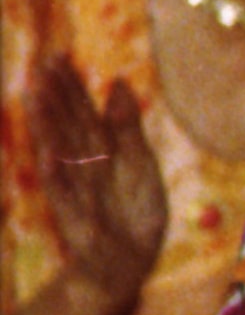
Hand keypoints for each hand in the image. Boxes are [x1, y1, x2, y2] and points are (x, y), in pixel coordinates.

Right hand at [30, 57, 166, 306]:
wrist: (128, 258)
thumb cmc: (133, 208)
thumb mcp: (139, 161)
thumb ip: (127, 124)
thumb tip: (119, 81)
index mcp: (100, 151)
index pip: (83, 112)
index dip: (72, 86)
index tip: (59, 56)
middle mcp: (84, 166)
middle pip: (69, 126)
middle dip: (57, 96)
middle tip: (43, 65)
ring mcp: (77, 190)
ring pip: (61, 153)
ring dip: (48, 126)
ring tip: (36, 97)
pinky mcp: (76, 217)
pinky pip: (65, 195)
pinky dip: (58, 176)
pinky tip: (49, 155)